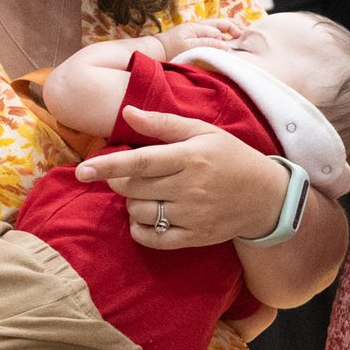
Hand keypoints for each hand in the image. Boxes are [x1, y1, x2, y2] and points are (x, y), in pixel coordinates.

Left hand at [77, 105, 291, 247]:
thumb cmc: (231, 158)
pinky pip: (152, 239)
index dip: (108, 166)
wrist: (266, 198)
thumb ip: (163, 123)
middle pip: (134, 189)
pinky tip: (147, 217)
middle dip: (120, 182)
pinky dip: (139, 229)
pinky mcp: (194, 238)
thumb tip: (127, 111)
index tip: (83, 169)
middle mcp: (190, 188)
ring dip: (132, 203)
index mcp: (190, 157)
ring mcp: (192, 216)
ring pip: (140, 213)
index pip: (141, 162)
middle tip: (130, 175)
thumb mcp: (203, 132)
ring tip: (147, 194)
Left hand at [154, 17, 250, 55]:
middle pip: (220, 26)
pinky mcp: (193, 42)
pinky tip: (221, 51)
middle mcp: (198, 28)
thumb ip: (208, 44)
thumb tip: (225, 44)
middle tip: (241, 40)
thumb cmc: (170, 48)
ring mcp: (195, 34)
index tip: (241, 39)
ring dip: (225, 38)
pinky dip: (217, 43)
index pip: (221, 26)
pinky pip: (209, 40)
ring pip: (215, 33)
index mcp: (198, 27)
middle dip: (232, 31)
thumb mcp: (190, 46)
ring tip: (234, 47)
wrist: (155, 51)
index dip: (233, 30)